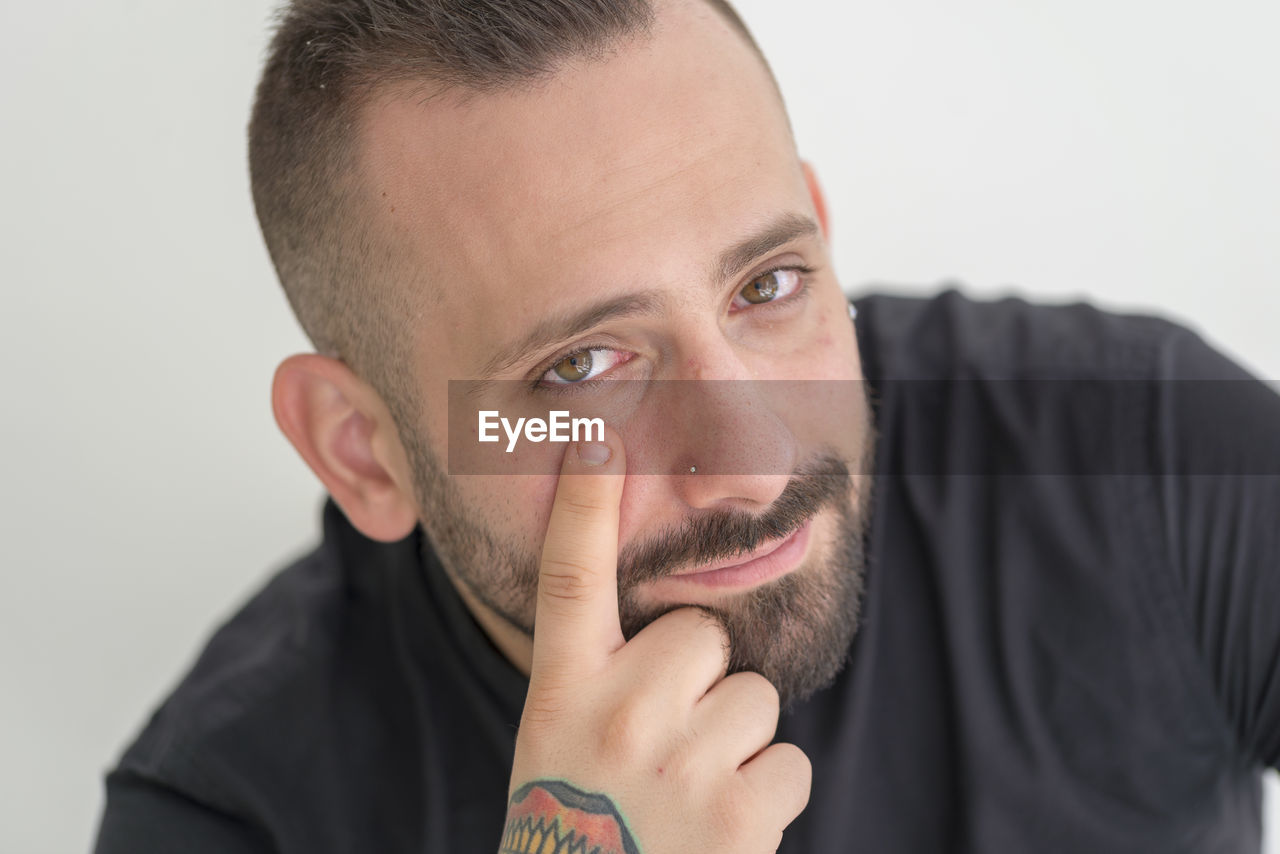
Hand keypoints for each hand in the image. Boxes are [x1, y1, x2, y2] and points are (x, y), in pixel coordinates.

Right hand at [500, 430, 810, 853]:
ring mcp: (679, 766)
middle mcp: (617, 717)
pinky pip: (792, 763)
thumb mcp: (560, 742)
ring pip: (756, 699)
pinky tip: (721, 829)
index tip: (595, 440)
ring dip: (737, 744)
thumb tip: (685, 631)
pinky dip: (768, 797)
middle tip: (663, 748)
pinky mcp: (739, 815)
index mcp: (563, 695)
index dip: (583, 505)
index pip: (569, 581)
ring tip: (688, 796)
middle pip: (702, 636)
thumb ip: (605, 679)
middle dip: (699, 682)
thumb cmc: (579, 828)